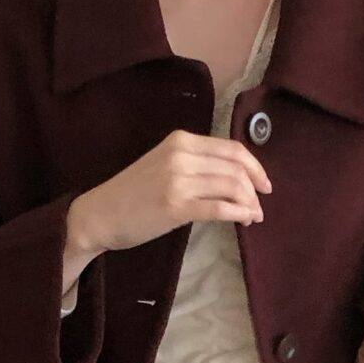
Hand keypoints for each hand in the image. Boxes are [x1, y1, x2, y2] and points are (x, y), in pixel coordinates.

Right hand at [67, 129, 271, 254]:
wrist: (100, 214)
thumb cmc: (132, 194)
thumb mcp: (164, 165)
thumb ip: (195, 164)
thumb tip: (233, 178)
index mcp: (181, 140)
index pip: (232, 148)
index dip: (255, 167)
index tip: (264, 185)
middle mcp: (181, 155)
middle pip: (236, 168)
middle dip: (255, 189)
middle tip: (259, 207)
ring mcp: (178, 180)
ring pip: (232, 187)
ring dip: (249, 204)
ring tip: (252, 217)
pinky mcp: (176, 206)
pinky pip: (220, 207)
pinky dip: (239, 214)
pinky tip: (243, 221)